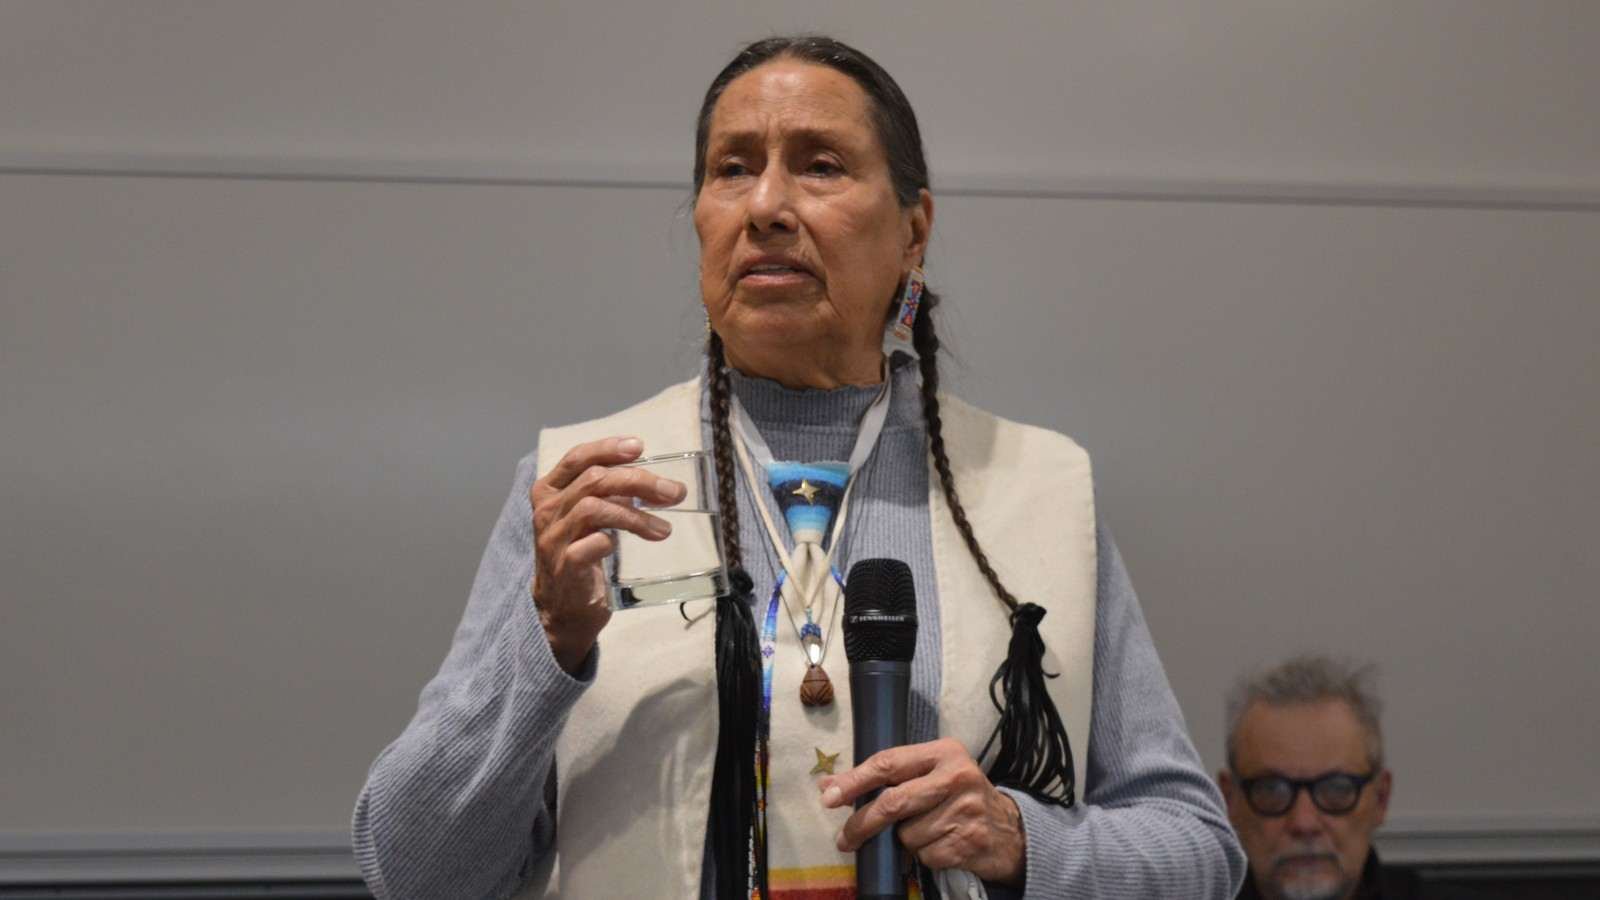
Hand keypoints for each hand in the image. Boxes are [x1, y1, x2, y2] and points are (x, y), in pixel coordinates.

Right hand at [529, 436, 685, 672]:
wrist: (562, 608)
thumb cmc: (580, 555)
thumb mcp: (589, 517)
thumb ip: (607, 495)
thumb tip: (651, 481)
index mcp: (549, 491)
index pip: (577, 458)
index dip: (608, 448)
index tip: (639, 447)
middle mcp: (547, 510)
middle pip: (594, 480)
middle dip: (639, 481)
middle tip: (673, 493)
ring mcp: (553, 538)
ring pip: (595, 508)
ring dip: (636, 514)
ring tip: (663, 528)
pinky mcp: (565, 566)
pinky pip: (595, 543)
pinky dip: (616, 540)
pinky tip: (633, 546)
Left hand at [819, 738, 1024, 885]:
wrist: (1010, 830)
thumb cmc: (959, 798)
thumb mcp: (931, 775)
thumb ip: (888, 777)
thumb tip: (830, 786)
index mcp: (944, 752)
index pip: (889, 763)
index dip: (854, 780)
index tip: (828, 795)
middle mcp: (957, 777)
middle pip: (893, 802)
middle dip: (863, 823)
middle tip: (845, 839)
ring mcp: (965, 810)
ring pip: (907, 835)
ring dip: (905, 842)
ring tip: (927, 833)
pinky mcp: (969, 842)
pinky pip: (925, 856)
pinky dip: (925, 856)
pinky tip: (941, 845)